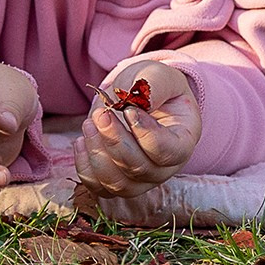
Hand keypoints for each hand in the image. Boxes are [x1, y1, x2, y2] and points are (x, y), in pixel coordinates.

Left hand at [76, 58, 199, 207]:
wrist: (139, 97)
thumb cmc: (153, 87)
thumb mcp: (157, 76)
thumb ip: (151, 86)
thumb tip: (132, 102)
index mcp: (183, 141)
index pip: (168, 152)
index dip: (145, 134)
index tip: (128, 110)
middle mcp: (165, 168)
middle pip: (139, 169)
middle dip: (114, 140)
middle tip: (100, 113)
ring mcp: (141, 180)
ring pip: (118, 184)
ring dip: (97, 154)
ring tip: (88, 124)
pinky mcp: (117, 182)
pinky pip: (98, 187)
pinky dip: (84, 167)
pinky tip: (80, 141)